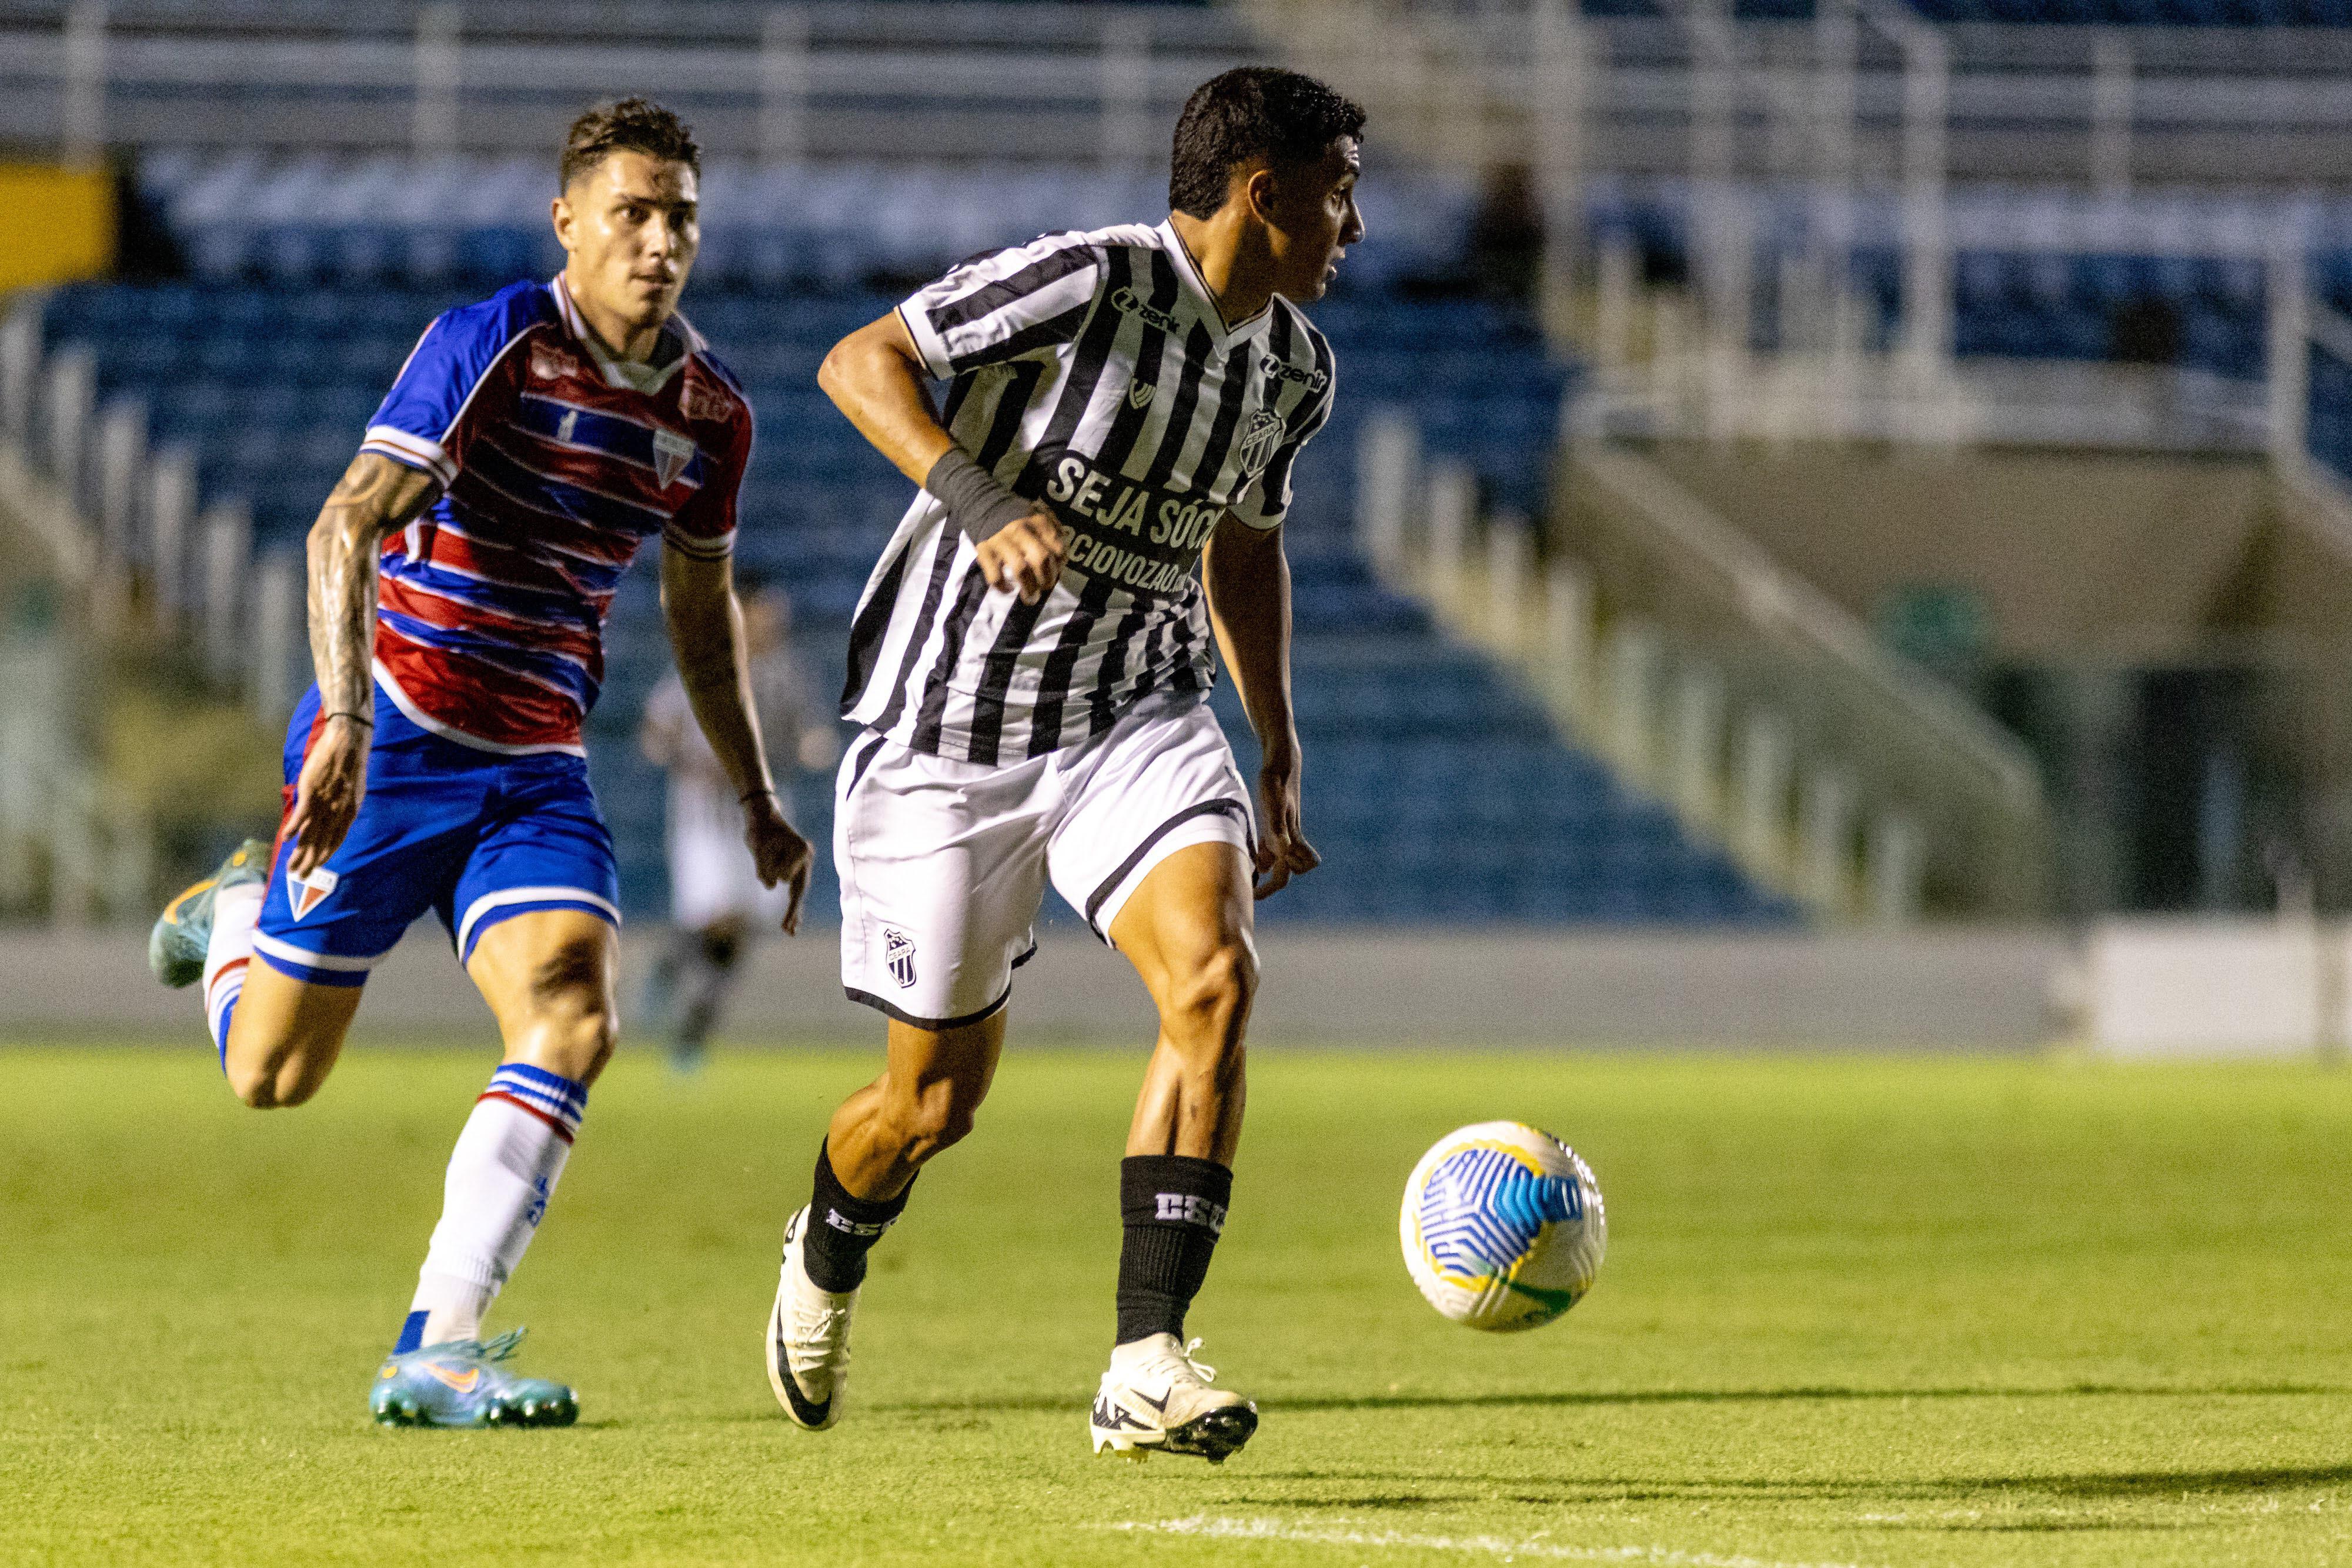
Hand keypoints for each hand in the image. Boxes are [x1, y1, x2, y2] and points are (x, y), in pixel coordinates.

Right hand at [284, 716, 369, 878]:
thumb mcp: (352, 791)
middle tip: (299, 877)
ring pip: (311, 833)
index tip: (316, 867)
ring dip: (300, 851)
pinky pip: (303, 813)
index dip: (325, 855)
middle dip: (310, 861)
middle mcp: (338, 811)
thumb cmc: (349, 766)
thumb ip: (342, 808)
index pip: (336, 840)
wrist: (348, 743)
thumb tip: (333, 819)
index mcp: (349, 812)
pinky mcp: (312, 791)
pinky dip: (294, 827)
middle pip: (321, 841)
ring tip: (290, 867)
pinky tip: (286, 839)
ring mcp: (325, 802)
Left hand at [743, 792, 814, 935]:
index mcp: (800, 850)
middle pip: (800, 889)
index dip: (771, 871)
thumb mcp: (757, 847)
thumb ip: (763, 867)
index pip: (785, 874)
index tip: (763, 855)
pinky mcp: (796, 870)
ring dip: (792, 911)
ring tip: (789, 931)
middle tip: (786, 929)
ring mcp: (803, 865)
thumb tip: (771, 886)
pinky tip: (791, 924)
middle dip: (792, 910)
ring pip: (798, 893)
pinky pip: (796, 891)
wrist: (763, 817)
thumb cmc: (759, 829)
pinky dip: (793, 907)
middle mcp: (806, 858)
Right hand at [973, 512, 1068, 603]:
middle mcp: (1021, 531)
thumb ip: (1054, 532)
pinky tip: (1009, 590)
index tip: (1055, 573)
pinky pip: (995, 575)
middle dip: (1046, 579)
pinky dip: (1002, 586)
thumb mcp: (1041, 515)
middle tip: (1044, 588)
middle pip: (1040, 559)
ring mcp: (1001, 541)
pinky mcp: (985, 551)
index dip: (1059, 566)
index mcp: (1038, 522)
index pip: (1057, 550)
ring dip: (1028, 588)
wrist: (987, 506)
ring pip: (1020, 569)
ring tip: (1030, 598)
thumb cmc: (1020, 517)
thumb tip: (1061, 559)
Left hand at [1252, 735, 1319, 899]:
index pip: (1288, 874)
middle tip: (1249, 889)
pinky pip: (1273, 848)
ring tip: (1247, 875)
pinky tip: (1251, 854)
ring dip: (1267, 871)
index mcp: (1290, 839)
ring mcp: (1285, 833)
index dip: (1271, 887)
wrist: (1283, 763)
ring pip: (1281, 861)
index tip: (1253, 892)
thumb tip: (1279, 856)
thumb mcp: (1273, 805)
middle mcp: (1289, 840)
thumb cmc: (1276, 782)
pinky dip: (1264, 856)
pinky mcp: (1278, 824)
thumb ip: (1277, 830)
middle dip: (1271, 884)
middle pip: (1287, 873)